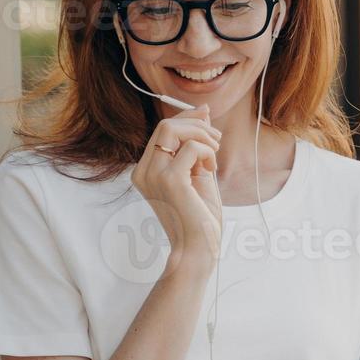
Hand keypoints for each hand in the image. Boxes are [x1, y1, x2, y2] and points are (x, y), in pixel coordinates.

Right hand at [131, 105, 221, 271]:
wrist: (198, 248)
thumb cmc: (199, 216)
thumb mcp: (198, 172)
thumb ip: (197, 144)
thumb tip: (203, 111)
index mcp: (146, 170)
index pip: (163, 130)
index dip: (188, 119)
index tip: (208, 122)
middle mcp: (143, 171)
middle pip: (166, 125)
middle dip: (197, 125)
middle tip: (216, 142)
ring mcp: (153, 175)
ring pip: (173, 129)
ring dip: (202, 136)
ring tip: (214, 154)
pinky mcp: (169, 180)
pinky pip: (190, 147)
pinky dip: (207, 152)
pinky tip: (211, 169)